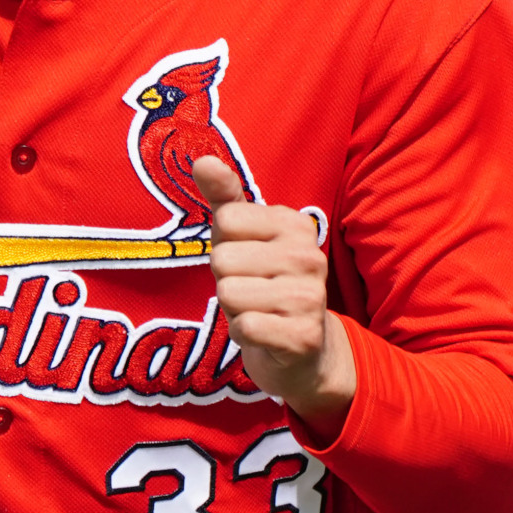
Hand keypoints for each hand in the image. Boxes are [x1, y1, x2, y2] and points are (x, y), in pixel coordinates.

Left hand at [192, 158, 355, 438]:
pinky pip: (244, 327)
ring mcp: (310, 297)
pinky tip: (264, 334)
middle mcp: (309, 255)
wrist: (303, 352)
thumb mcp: (243, 238)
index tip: (247, 261)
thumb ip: (224, 198)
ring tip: (258, 311)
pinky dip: (244, 335)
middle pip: (222, 258)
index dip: (224, 245)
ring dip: (234, 310)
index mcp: (294, 224)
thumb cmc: (264, 285)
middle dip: (227, 280)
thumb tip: (203, 160)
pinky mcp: (302, 336)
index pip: (225, 219)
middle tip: (251, 292)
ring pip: (228, 293)